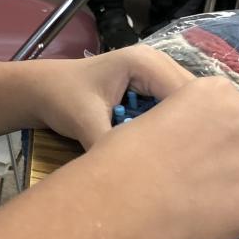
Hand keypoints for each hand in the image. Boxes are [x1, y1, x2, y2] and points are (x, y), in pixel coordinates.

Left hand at [20, 48, 194, 150]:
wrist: (45, 90)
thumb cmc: (61, 98)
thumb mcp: (85, 123)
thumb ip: (112, 145)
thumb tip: (137, 177)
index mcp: (145, 63)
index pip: (186, 94)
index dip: (193, 126)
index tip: (192, 160)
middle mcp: (158, 62)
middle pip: (194, 98)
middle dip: (194, 128)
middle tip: (192, 164)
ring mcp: (158, 73)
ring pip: (188, 104)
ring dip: (185, 128)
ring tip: (184, 160)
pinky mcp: (154, 87)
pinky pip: (174, 107)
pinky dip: (173, 126)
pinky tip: (171, 150)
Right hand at [83, 76, 238, 238]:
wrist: (125, 204)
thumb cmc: (124, 158)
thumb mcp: (158, 118)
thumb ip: (190, 125)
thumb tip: (201, 146)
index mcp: (218, 90)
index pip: (234, 111)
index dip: (218, 135)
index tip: (200, 153)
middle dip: (236, 155)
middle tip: (206, 178)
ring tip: (205, 201)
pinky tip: (210, 218)